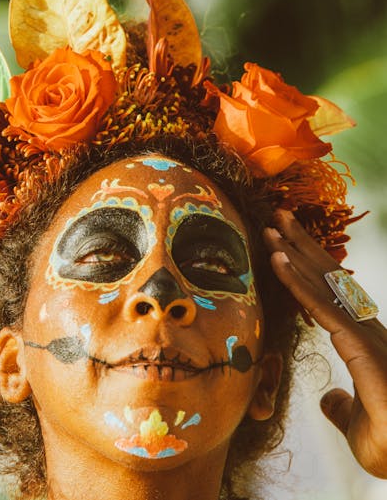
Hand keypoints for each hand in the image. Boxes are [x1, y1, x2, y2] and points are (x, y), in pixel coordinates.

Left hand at [263, 208, 386, 477]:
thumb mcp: (356, 422)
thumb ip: (341, 404)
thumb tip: (328, 397)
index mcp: (364, 342)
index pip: (332, 296)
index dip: (309, 268)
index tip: (287, 244)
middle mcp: (365, 330)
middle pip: (328, 279)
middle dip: (301, 245)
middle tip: (278, 216)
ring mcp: (365, 335)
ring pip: (323, 284)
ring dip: (294, 252)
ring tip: (272, 225)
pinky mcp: (360, 347)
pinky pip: (320, 307)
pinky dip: (297, 281)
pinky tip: (278, 260)